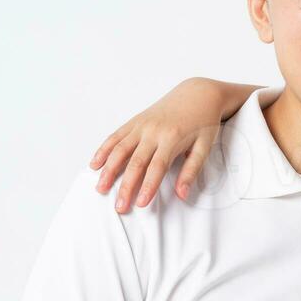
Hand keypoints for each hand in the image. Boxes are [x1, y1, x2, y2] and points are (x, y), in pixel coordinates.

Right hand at [89, 78, 233, 212]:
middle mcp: (153, 131)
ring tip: (100, 188)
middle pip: (135, 162)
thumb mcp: (205, 146)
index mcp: (172, 138)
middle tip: (119, 206)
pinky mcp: (135, 121)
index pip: (157, 167)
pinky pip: (116, 136)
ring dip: (108, 170)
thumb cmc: (203, 122)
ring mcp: (141, 125)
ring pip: (120, 149)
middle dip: (126, 186)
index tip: (140, 204)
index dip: (148, 186)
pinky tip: (95, 164)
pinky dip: (104, 149)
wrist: (198, 94)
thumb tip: (182, 194)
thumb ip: (192, 170)